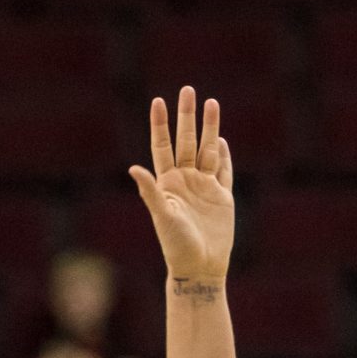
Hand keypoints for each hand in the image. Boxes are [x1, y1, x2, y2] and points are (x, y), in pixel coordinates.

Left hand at [129, 88, 234, 290]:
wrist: (200, 267)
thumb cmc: (176, 245)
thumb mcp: (162, 215)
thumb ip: (150, 191)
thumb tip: (133, 168)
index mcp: (167, 183)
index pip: (163, 145)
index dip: (160, 124)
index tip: (158, 101)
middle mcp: (185, 181)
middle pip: (186, 141)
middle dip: (187, 116)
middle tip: (188, 90)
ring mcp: (204, 187)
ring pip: (207, 150)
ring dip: (209, 127)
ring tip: (211, 103)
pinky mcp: (222, 196)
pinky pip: (223, 170)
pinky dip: (223, 154)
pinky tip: (220, 138)